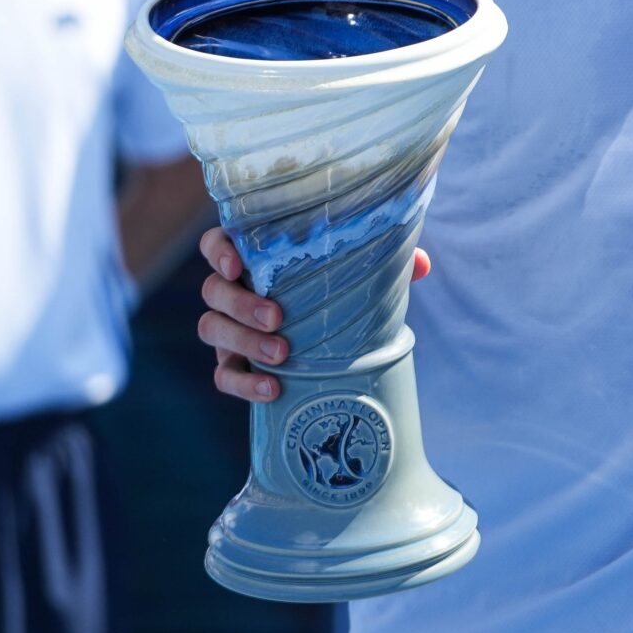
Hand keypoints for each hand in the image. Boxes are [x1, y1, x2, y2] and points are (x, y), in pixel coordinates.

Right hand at [196, 228, 430, 403]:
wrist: (329, 342)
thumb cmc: (337, 292)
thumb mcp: (359, 274)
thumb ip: (385, 263)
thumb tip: (420, 265)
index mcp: (254, 259)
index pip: (216, 244)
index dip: (219, 251)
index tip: (238, 264)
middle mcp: (232, 291)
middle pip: (213, 291)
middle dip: (241, 304)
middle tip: (278, 317)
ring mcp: (228, 330)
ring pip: (212, 330)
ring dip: (244, 342)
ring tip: (283, 354)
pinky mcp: (231, 365)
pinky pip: (223, 376)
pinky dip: (245, 384)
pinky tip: (273, 389)